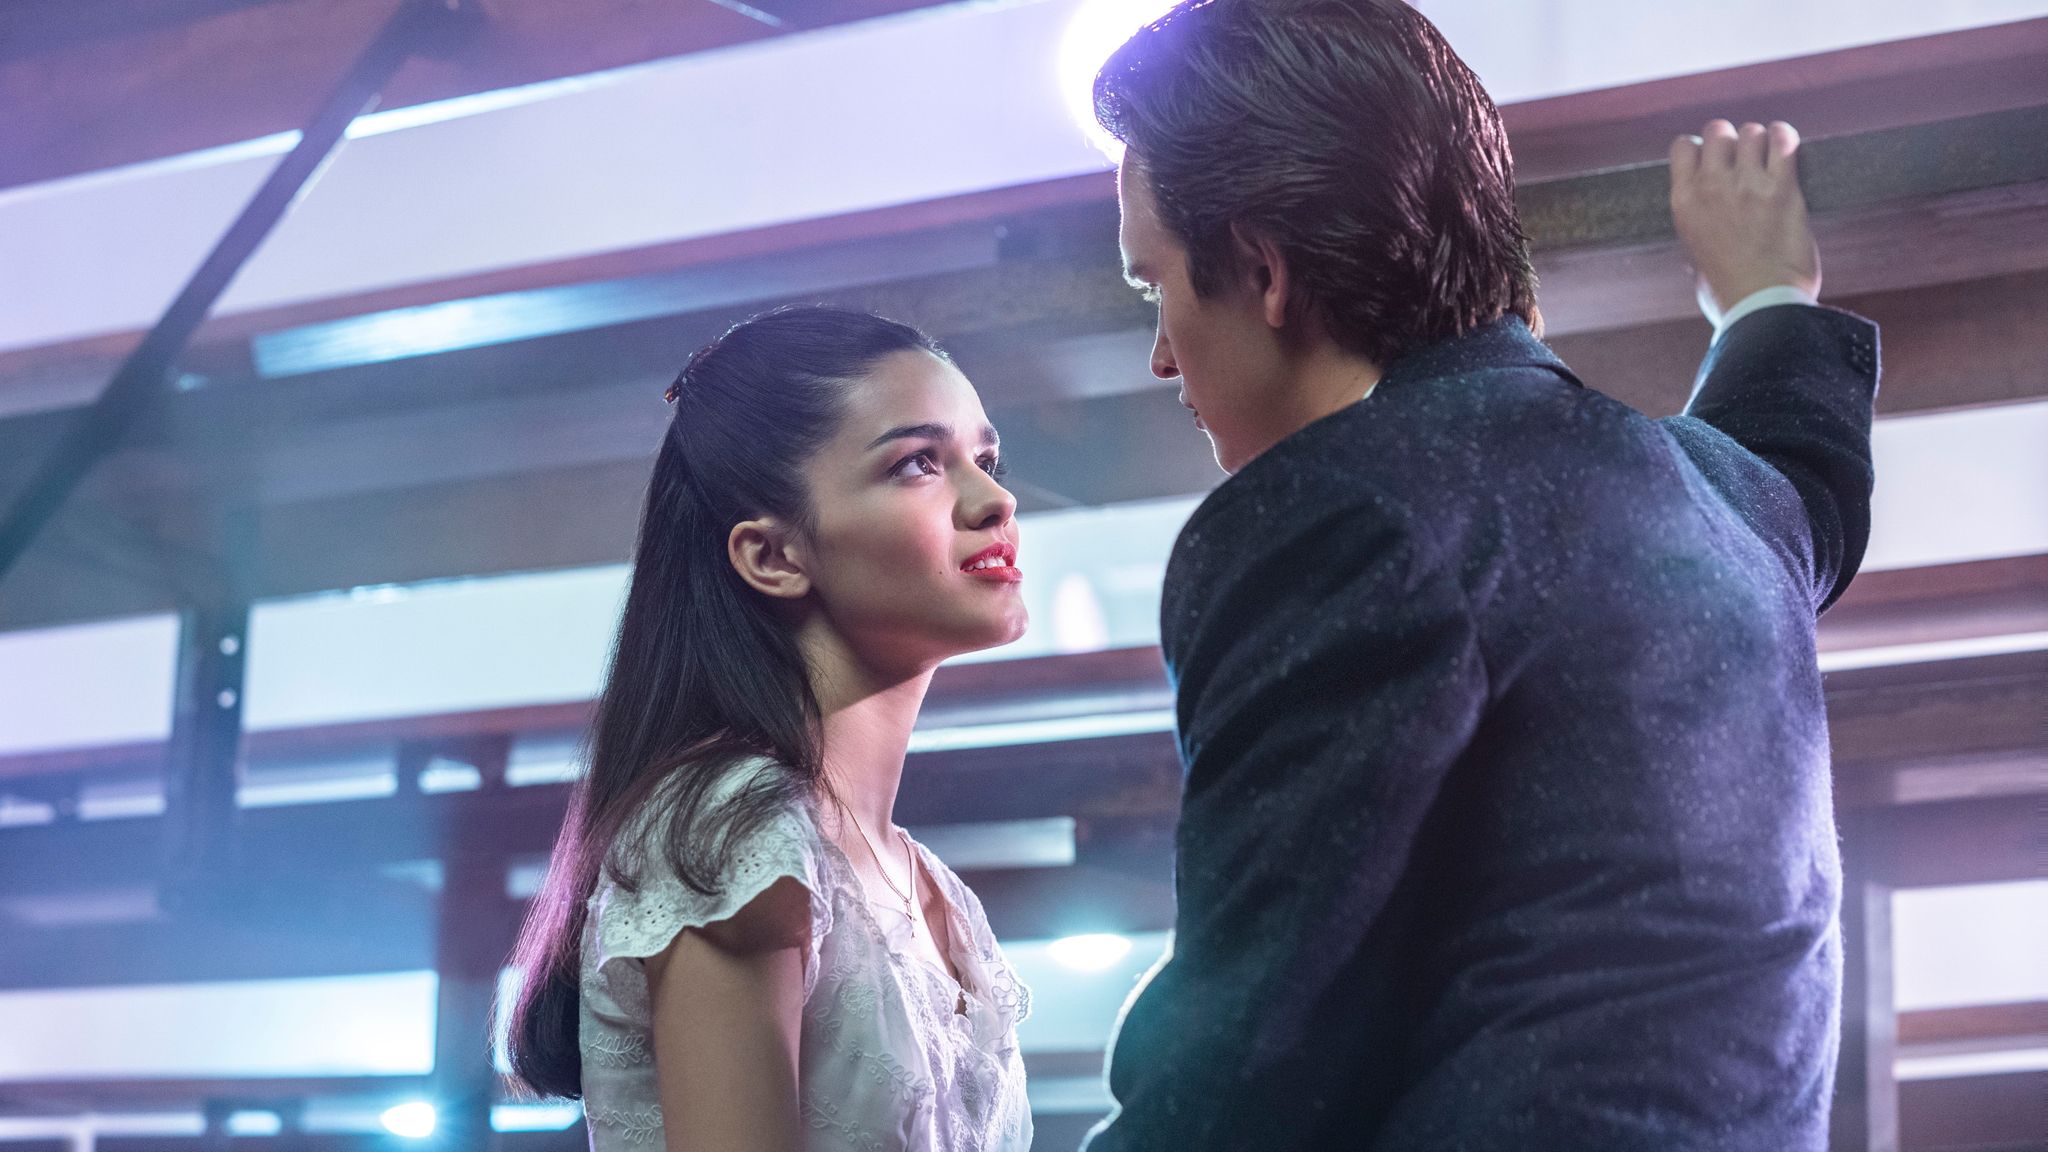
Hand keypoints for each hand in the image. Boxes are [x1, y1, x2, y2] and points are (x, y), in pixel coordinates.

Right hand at [1669, 120, 1819, 321]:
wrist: (1761, 306)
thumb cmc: (1728, 295)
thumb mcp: (1695, 261)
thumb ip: (1699, 236)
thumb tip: (1703, 239)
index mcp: (1683, 203)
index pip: (1682, 147)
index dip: (1698, 148)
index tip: (1709, 160)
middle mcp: (1711, 187)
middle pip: (1717, 131)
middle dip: (1730, 139)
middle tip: (1741, 157)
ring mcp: (1747, 184)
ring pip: (1752, 132)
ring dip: (1760, 141)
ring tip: (1767, 156)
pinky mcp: (1783, 188)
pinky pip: (1784, 141)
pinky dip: (1785, 138)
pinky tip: (1785, 147)